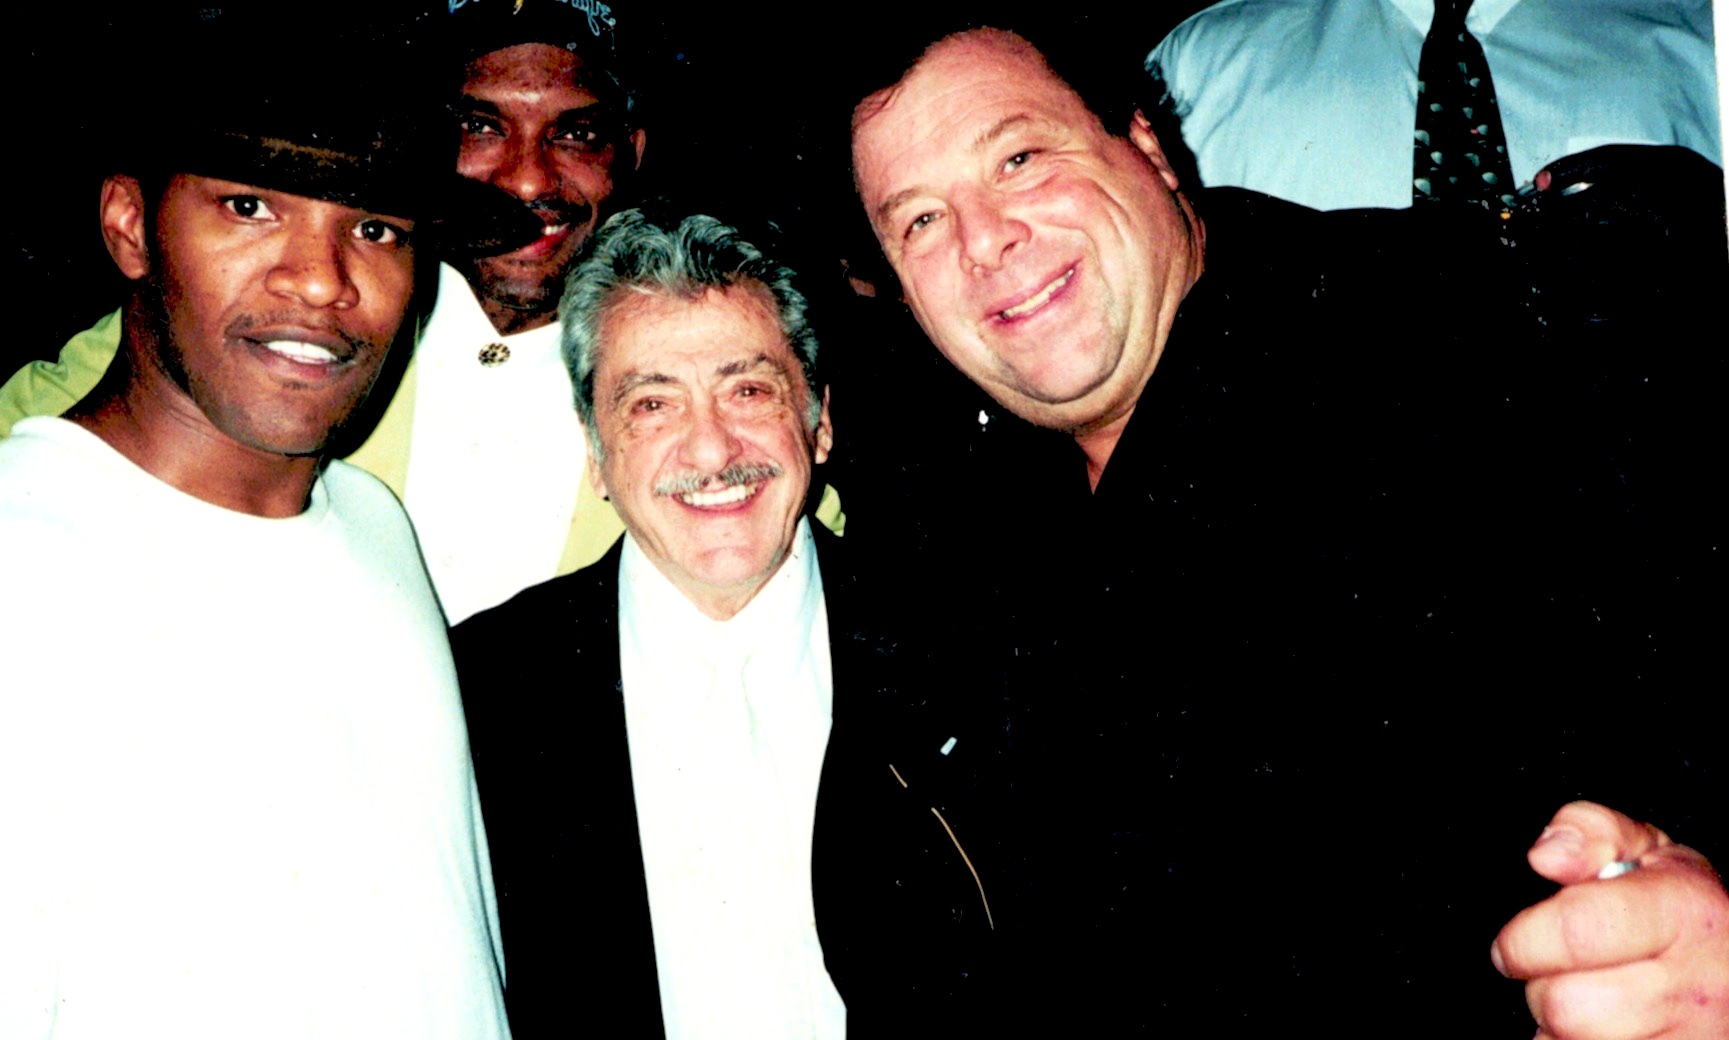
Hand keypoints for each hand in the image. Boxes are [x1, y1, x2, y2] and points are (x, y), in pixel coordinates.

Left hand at [1491, 801, 1728, 1038]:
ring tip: (1585, 996)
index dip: (1523, 940)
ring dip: (1559, 1026)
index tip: (1515, 942)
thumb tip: (1545, 856)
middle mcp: (1694, 984)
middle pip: (1566, 1006)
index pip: (1576, 931)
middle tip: (1555, 971)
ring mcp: (1693, 1039)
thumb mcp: (1648, 850)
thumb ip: (1590, 833)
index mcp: (1684, 912)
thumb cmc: (1686, 908)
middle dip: (1539, 987)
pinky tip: (1601, 1027)